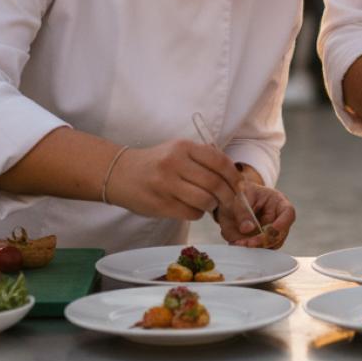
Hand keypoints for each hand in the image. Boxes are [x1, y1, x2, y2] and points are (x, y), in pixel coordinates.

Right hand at [110, 139, 240, 221]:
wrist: (120, 174)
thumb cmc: (156, 163)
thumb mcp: (177, 150)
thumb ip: (203, 158)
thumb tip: (234, 176)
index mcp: (183, 147)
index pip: (219, 162)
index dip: (234, 176)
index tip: (241, 186)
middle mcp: (175, 164)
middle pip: (215, 183)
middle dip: (229, 196)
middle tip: (232, 202)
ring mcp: (167, 185)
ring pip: (205, 200)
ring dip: (213, 206)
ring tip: (210, 204)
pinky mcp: (160, 204)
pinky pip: (191, 213)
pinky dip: (198, 213)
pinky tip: (194, 208)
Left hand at [218, 182, 294, 248]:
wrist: (240, 199)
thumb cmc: (245, 193)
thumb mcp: (242, 197)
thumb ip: (243, 211)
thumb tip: (247, 229)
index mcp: (279, 202)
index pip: (288, 213)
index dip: (281, 225)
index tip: (267, 233)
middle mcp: (280, 219)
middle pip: (280, 235)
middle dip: (262, 241)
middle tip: (245, 243)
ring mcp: (274, 231)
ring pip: (271, 245)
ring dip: (256, 247)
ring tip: (239, 243)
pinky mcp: (266, 240)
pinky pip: (262, 248)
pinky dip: (251, 249)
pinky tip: (240, 243)